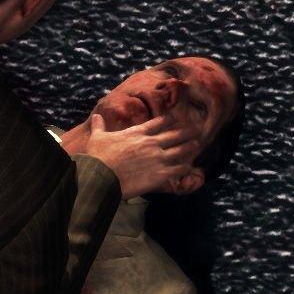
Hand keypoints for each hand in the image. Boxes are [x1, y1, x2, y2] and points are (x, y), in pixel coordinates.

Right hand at [69, 113, 200, 197]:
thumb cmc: (98, 157)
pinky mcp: (161, 174)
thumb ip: (99, 126)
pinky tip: (191, 167)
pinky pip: (179, 169)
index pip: (158, 122)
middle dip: (186, 131)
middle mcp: (151, 143)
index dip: (169, 120)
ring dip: (190, 147)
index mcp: (138, 133)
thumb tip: (96, 116)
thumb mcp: (97, 137)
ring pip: (181, 150)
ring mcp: (158, 158)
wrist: (101, 176)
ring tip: (197, 144)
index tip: (176, 118)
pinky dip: (186, 167)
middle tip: (196, 129)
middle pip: (175, 134)